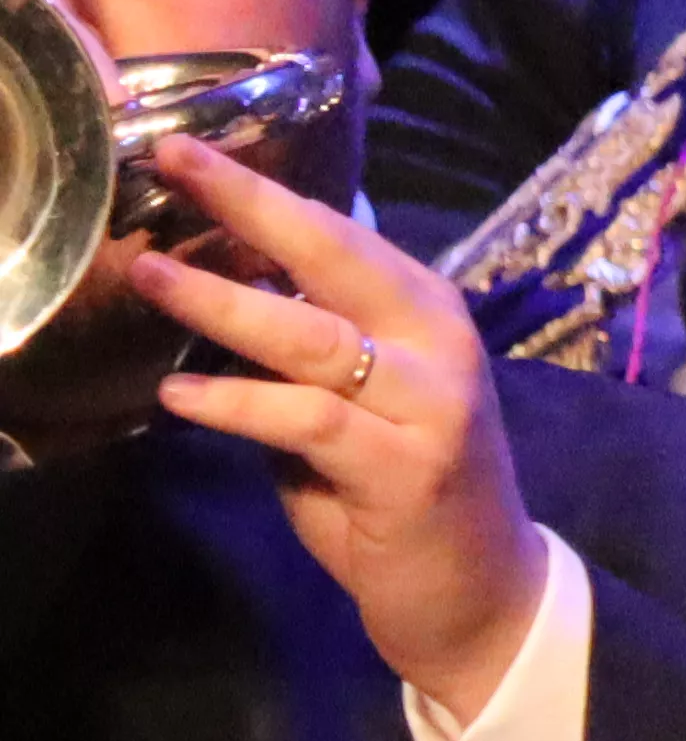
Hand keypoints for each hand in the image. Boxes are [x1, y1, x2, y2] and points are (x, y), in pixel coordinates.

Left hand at [132, 138, 548, 721]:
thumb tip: (220, 283)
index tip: (188, 148)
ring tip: (149, 279)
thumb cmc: (403, 494)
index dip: (263, 190)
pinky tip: (179, 396)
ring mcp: (430, 405)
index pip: (338, 234)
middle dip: (250, 207)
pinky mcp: (407, 468)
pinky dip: (236, 404)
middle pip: (335, 256)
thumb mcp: (356, 402)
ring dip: (223, 305)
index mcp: (428, 315)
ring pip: (313, 337)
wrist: (482, 592)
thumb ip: (302, 350)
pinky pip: (306, 420)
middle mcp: (439, 344)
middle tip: (176, 162)